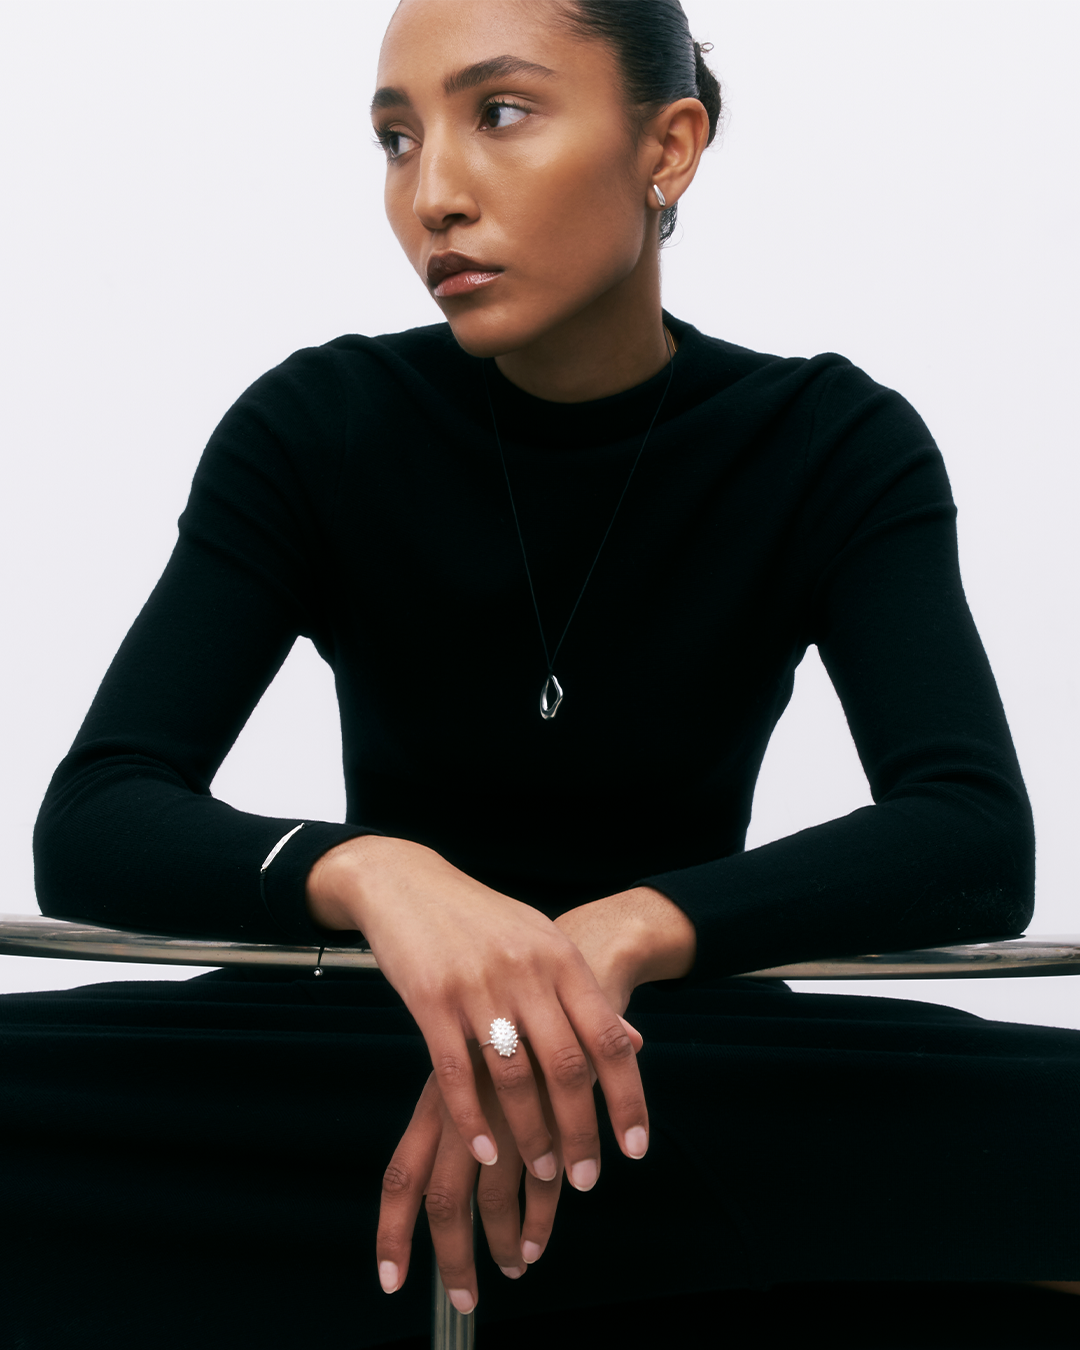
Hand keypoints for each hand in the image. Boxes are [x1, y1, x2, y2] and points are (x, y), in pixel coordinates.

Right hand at [307, 837, 649, 1189]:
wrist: (409, 882)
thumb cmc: (483, 921)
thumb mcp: (544, 944)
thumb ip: (585, 994)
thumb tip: (635, 1042)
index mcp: (561, 958)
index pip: (609, 1039)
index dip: (627, 1098)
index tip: (636, 1148)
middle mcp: (527, 971)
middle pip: (567, 1067)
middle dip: (581, 1132)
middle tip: (588, 1179)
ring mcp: (477, 985)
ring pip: (514, 1078)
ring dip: (531, 1134)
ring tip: (542, 1171)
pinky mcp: (430, 999)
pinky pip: (456, 1073)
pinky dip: (473, 1120)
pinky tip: (486, 1152)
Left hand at [378, 1023, 643, 1309]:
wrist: (570, 969)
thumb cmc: (514, 1021)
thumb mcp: (473, 1060)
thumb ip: (456, 1117)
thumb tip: (435, 1197)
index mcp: (435, 1101)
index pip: (401, 1178)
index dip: (392, 1234)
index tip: (390, 1281)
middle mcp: (464, 1113)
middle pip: (443, 1203)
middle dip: (453, 1261)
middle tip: (465, 1302)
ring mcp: (506, 1116)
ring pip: (493, 1200)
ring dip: (501, 1244)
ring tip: (514, 1267)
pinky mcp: (549, 1112)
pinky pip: (540, 1186)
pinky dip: (540, 1222)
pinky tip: (538, 1241)